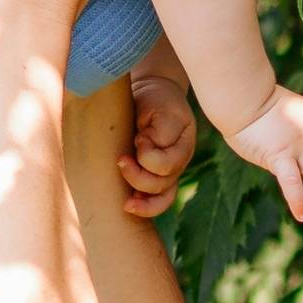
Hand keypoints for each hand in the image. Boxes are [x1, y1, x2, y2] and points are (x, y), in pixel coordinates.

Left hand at [120, 73, 195, 218]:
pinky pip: (158, 202)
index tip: (138, 137)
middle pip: (162, 184)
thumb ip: (157, 128)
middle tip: (120, 160)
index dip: (147, 156)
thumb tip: (144, 146)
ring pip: (161, 197)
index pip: (166, 163)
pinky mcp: (160, 179)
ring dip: (140, 198)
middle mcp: (180, 162)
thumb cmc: (156, 99)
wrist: (155, 95)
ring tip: (124, 194)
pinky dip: (145, 207)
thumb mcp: (158, 106)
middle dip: (137, 177)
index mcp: (183, 143)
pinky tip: (129, 206)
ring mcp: (172, 173)